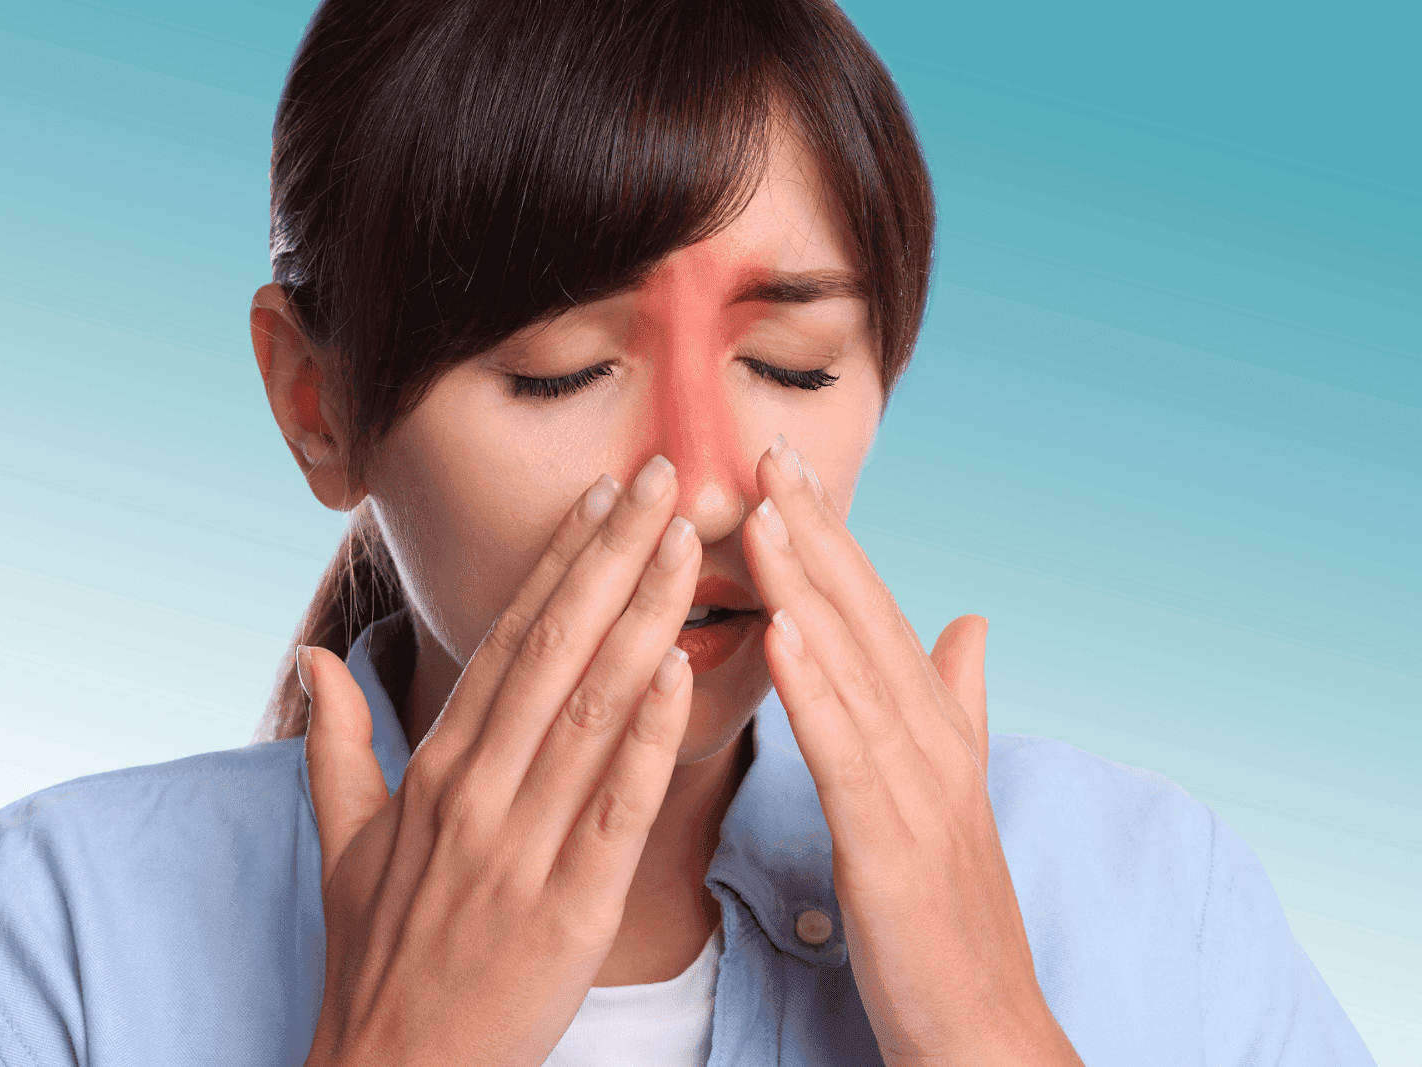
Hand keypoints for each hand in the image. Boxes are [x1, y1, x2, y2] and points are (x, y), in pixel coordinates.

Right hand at [299, 457, 699, 1066]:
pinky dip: (648, 735)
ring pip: (589, 711)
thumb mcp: (345, 843)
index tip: (599, 496)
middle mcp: (475, 791)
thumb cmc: (380, 955)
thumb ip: (338, 743)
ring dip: (642, 618)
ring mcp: (519, 846)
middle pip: (553, 651)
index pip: (506, 641)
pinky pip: (616, 807)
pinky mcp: (569, 908)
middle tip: (660, 478)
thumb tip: (318, 661)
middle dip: (612, 558)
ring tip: (686, 543)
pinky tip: (681, 670)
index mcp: (437, 769)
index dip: (558, 564)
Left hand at [743, 437, 1083, 1066]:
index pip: (873, 612)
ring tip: (762, 510)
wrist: (983, 1026)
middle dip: (815, 531)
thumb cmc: (950, 915)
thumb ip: (958, 702)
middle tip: (765, 451)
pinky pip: (845, 752)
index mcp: (929, 727)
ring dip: (807, 584)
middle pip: (865, 617)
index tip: (783, 467)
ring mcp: (915, 789)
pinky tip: (782, 630)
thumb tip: (971, 622)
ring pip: (853, 666)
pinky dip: (816, 686)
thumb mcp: (950, 794)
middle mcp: (929, 741)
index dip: (830, 538)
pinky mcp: (892, 843)